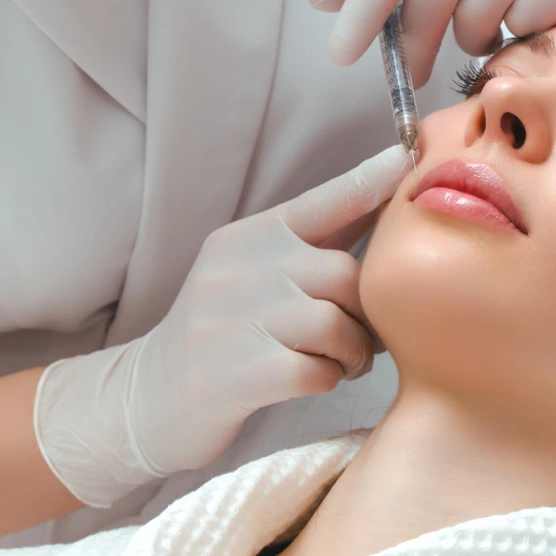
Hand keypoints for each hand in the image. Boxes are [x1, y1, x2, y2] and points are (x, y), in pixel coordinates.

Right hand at [34, 145, 411, 506]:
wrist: (148, 396)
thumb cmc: (220, 333)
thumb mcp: (252, 273)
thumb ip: (311, 245)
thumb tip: (381, 197)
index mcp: (248, 237)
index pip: (323, 200)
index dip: (370, 179)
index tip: (407, 158)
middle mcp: (238, 268)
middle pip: (345, 274)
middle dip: (365, 313)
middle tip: (359, 337)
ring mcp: (233, 320)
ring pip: (337, 325)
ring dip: (352, 352)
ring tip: (338, 361)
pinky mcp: (237, 374)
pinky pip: (318, 371)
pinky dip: (327, 379)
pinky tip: (312, 380)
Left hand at [308, 0, 555, 84]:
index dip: (362, 9)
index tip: (340, 54)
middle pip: (428, 4)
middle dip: (415, 46)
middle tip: (414, 70)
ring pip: (474, 26)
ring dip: (478, 33)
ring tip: (502, 8)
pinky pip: (520, 31)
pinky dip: (521, 32)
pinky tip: (541, 5)